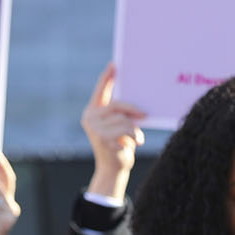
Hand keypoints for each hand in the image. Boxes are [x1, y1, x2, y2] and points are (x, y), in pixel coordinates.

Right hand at [82, 62, 146, 201]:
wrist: (113, 170)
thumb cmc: (119, 147)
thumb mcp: (120, 127)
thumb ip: (121, 114)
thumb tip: (136, 105)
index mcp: (93, 111)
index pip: (100, 91)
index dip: (107, 78)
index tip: (114, 64)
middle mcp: (90, 117)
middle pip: (117, 104)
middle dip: (133, 110)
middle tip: (145, 115)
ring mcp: (94, 127)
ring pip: (124, 118)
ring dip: (135, 130)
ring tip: (136, 139)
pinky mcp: (102, 137)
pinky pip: (126, 129)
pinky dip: (135, 136)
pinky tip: (132, 145)